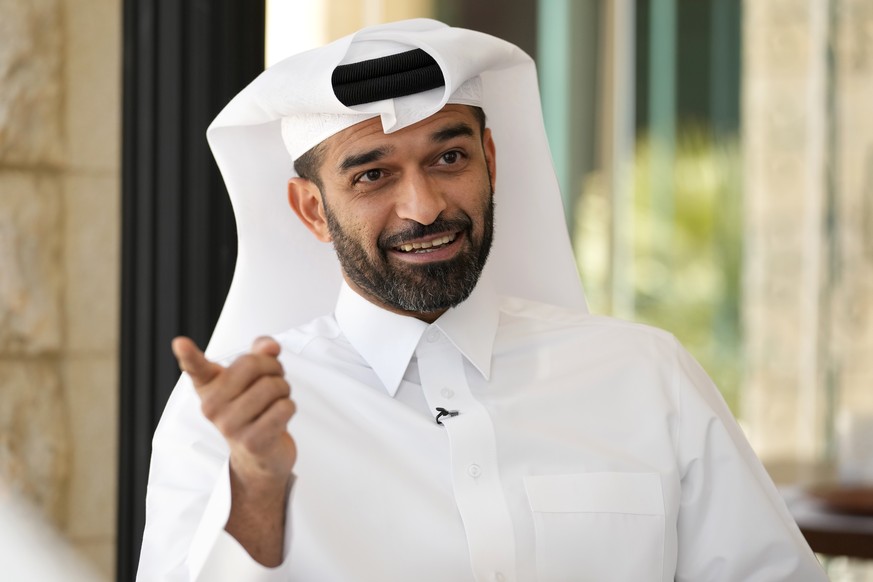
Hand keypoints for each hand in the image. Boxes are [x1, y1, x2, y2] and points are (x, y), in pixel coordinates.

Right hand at [172, 336, 296, 487]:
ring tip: (274, 402)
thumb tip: (270, 346)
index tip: (181, 343)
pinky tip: (278, 418)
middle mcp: (212, 406)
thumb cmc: (254, 409)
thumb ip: (260, 354)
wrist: (259, 455)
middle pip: (253, 364)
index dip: (188, 355)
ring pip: (273, 386)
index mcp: (209, 387)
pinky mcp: (252, 441)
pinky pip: (284, 407)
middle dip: (274, 368)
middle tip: (272, 380)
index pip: (196, 368)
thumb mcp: (254, 378)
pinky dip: (289, 407)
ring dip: (284, 389)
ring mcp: (230, 425)